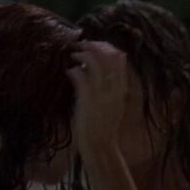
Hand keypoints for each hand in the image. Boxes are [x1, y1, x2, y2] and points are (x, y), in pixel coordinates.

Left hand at [65, 41, 128, 156]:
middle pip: (109, 57)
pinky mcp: (88, 100)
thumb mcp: (112, 106)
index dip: (107, 48)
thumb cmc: (102, 128)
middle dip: (95, 46)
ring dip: (83, 54)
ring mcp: (101, 94)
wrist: (100, 145)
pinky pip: (81, 77)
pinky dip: (73, 70)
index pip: (120, 60)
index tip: (96, 46)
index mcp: (121, 90)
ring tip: (73, 54)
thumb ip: (109, 90)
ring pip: (95, 63)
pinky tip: (68, 71)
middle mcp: (113, 89)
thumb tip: (97, 73)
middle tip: (83, 44)